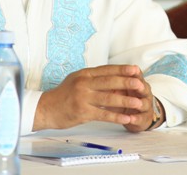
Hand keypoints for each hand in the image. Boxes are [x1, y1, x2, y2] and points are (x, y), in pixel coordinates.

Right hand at [33, 64, 150, 130]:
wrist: (45, 109)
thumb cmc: (64, 95)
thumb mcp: (77, 80)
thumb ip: (93, 78)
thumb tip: (113, 76)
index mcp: (84, 74)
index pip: (107, 70)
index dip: (122, 69)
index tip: (136, 69)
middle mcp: (84, 83)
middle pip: (110, 82)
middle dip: (127, 82)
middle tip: (141, 85)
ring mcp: (83, 98)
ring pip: (109, 98)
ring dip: (125, 101)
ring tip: (138, 103)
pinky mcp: (82, 112)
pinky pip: (103, 114)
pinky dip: (116, 117)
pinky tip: (126, 118)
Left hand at [116, 73, 164, 132]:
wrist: (138, 115)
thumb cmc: (126, 99)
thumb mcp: (120, 89)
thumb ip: (113, 82)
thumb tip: (99, 74)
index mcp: (137, 83)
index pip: (136, 75)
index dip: (134, 72)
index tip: (132, 68)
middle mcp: (144, 93)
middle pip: (143, 87)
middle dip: (139, 86)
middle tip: (136, 84)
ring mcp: (145, 106)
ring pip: (145, 103)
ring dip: (140, 103)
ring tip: (137, 104)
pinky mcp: (144, 118)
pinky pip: (141, 118)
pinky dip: (136, 119)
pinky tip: (131, 119)